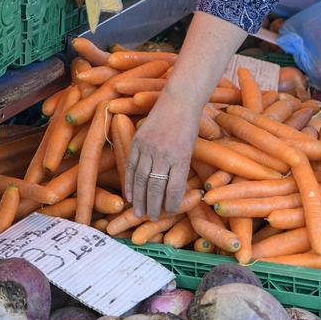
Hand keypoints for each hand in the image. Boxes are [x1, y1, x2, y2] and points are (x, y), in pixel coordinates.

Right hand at [126, 93, 199, 220]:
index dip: (172, 203)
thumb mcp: (190, 148)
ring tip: (139, 212)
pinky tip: (130, 194)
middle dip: (153, 206)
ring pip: (141, 179)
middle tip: (151, 218)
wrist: (179, 100)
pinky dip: (130, 182)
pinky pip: (131, 166)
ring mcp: (149, 147)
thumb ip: (181, 169)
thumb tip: (173, 193)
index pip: (175, 188)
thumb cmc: (189, 126)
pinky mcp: (137, 141)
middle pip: (156, 187)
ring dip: (139, 199)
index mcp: (181, 157)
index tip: (170, 212)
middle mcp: (164, 154)